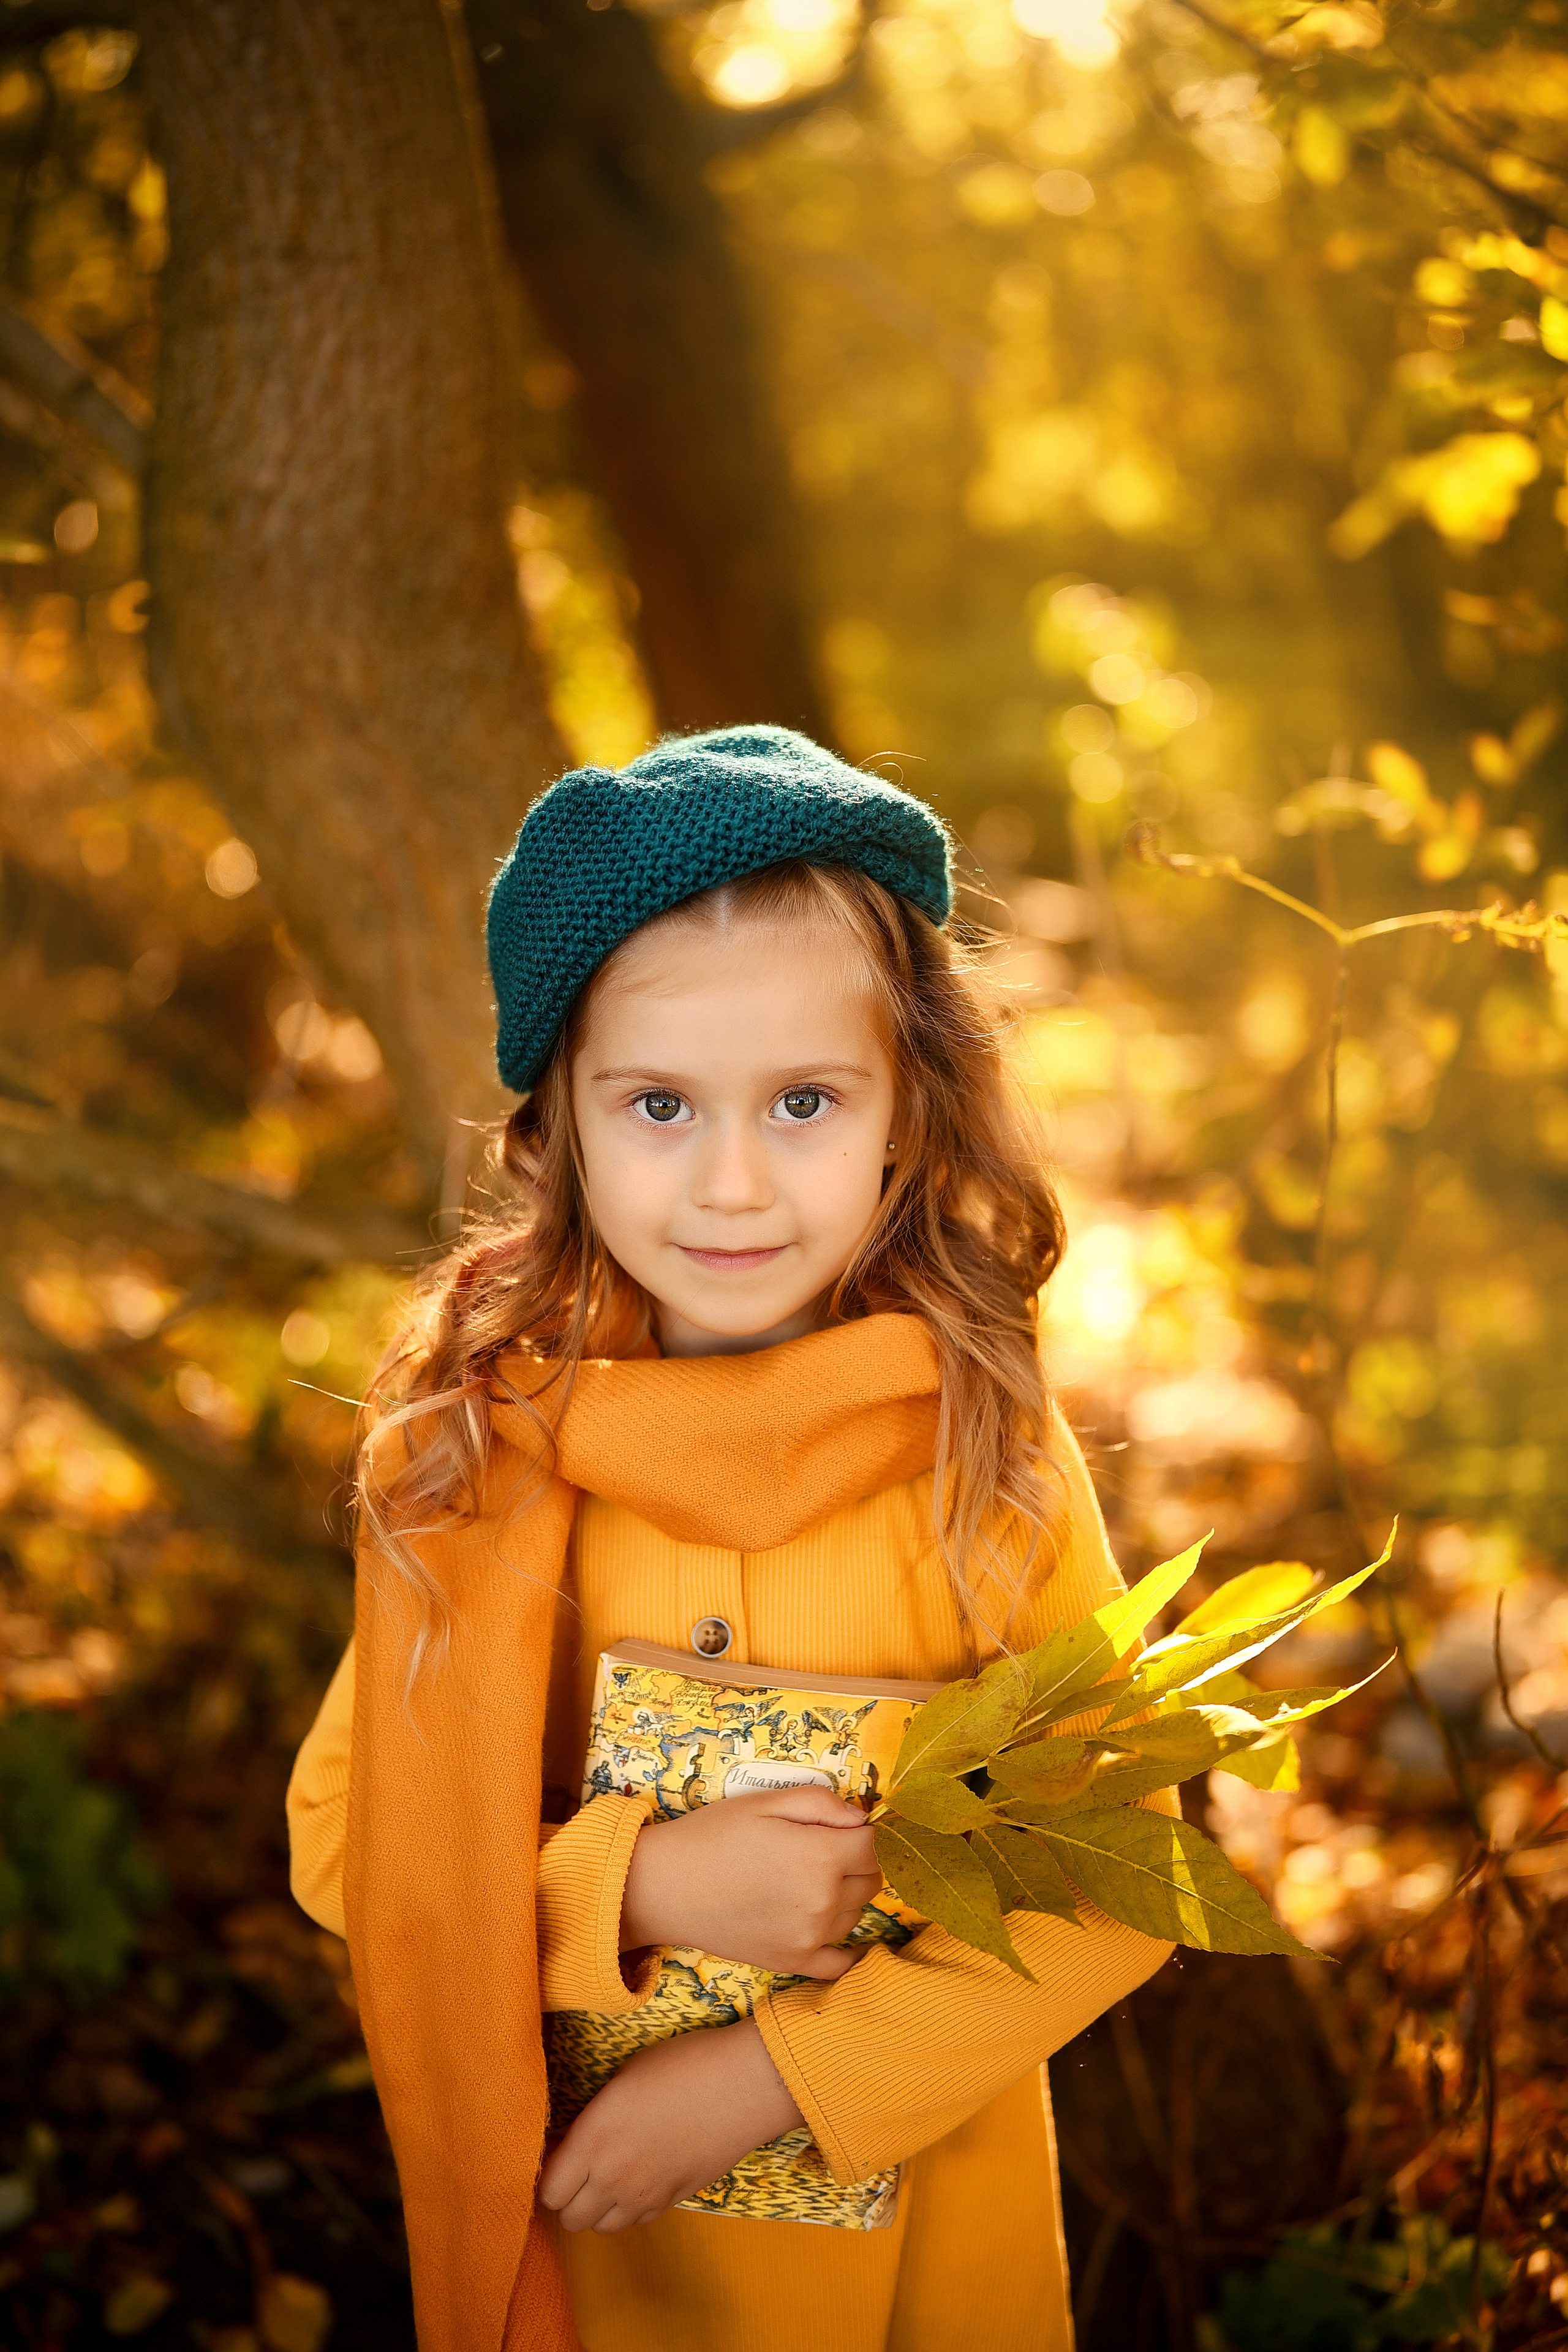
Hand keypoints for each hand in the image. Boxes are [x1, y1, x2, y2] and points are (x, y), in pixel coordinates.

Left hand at [538, 2019, 803, 2232]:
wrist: (742, 2085)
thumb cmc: (682, 2065)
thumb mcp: (623, 2078)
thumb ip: (593, 2118)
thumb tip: (577, 2139)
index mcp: (594, 2139)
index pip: (548, 2190)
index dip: (549, 2174)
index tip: (558, 2154)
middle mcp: (613, 2177)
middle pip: (569, 2218)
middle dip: (567, 2197)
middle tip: (578, 2169)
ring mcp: (644, 2195)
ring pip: (600, 2227)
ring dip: (597, 2207)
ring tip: (608, 2175)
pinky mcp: (672, 2202)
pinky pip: (635, 2222)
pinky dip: (629, 2209)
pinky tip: (639, 2178)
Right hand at [619, 1788, 880, 1978]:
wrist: (664, 1887)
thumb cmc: (713, 1835)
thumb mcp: (767, 1801)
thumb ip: (822, 1803)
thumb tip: (862, 1818)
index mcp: (819, 1856)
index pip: (874, 1845)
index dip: (862, 1831)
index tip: (844, 1828)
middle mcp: (822, 1902)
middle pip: (870, 1880)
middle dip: (857, 1861)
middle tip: (823, 1849)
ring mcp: (809, 1938)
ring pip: (856, 1914)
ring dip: (845, 1895)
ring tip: (806, 1880)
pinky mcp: (792, 1962)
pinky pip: (839, 1963)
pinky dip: (846, 1949)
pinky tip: (834, 1930)